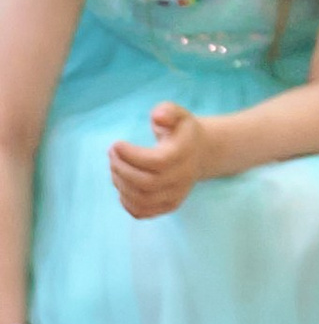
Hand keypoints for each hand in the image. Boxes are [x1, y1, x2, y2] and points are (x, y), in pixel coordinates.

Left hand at [108, 102, 207, 220]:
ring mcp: (176, 195)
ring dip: (120, 184)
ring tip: (115, 166)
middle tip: (111, 154)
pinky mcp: (169, 206)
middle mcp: (183, 178)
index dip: (131, 155)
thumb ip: (167, 111)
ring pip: (142, 200)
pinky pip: (142, 212)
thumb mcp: (178, 114)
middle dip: (121, 169)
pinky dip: (126, 202)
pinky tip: (122, 184)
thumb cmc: (181, 131)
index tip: (116, 144)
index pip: (156, 162)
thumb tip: (158, 117)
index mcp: (184, 154)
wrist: (200, 153)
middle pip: (146, 183)